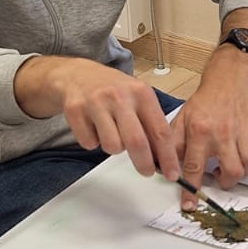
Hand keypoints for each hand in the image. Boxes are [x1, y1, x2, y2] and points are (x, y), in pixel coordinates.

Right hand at [18, 59, 180, 181]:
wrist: (78, 75)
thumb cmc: (114, 91)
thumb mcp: (139, 98)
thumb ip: (151, 124)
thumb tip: (163, 157)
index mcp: (141, 93)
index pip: (160, 131)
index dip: (168, 156)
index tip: (172, 173)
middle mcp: (120, 96)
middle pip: (136, 142)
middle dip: (144, 163)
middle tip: (147, 171)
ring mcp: (96, 102)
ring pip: (112, 146)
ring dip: (114, 148)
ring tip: (112, 133)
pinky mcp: (75, 110)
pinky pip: (89, 144)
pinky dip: (93, 142)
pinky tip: (93, 127)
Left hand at [176, 55, 247, 196]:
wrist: (227, 81)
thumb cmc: (204, 103)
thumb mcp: (181, 120)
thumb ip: (172, 145)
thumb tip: (163, 167)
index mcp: (200, 132)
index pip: (194, 167)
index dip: (191, 189)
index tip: (190, 205)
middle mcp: (222, 134)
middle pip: (232, 172)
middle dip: (226, 183)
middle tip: (219, 176)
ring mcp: (242, 131)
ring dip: (243, 172)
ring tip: (232, 166)